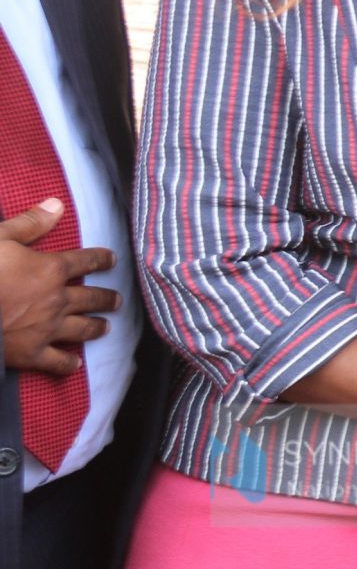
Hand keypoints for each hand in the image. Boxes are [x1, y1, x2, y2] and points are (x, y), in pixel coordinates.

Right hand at [0, 198, 117, 373]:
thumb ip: (29, 223)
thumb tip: (57, 204)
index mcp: (51, 269)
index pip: (86, 261)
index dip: (101, 259)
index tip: (112, 260)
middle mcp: (57, 299)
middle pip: (92, 298)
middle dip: (106, 298)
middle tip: (116, 300)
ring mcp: (47, 329)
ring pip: (83, 329)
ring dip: (97, 327)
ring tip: (106, 327)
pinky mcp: (32, 354)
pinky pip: (57, 362)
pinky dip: (68, 364)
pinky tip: (75, 364)